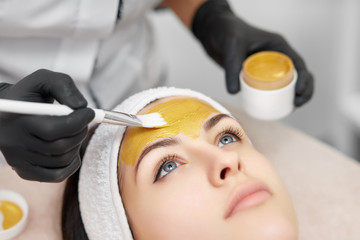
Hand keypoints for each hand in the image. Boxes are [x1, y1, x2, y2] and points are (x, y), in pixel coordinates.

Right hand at [0, 69, 93, 181]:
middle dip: (80, 132)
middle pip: (60, 147)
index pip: (53, 130)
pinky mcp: (25, 171)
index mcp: (17, 120)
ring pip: (62, 161)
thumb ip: (63, 85)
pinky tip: (71, 149)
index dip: (78, 122)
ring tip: (74, 132)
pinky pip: (56, 176)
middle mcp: (15, 143)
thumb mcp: (43, 79)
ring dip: (77, 145)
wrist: (7, 111)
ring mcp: (19, 160)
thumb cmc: (30, 94)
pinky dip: (71, 164)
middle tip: (84, 121)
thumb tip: (81, 106)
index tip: (90, 113)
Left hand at [192, 0, 312, 106]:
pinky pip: (268, 89)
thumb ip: (232, 66)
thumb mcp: (231, 46)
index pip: (298, 63)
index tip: (299, 92)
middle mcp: (275, 57)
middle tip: (296, 104)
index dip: (304, 78)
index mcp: (277, 46)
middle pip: (297, 76)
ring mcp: (266, 67)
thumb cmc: (225, 31)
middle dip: (303, 91)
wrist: (212, 32)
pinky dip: (273, 99)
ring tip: (289, 109)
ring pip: (284, 85)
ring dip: (291, 97)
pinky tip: (273, 109)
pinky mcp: (255, 76)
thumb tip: (234, 91)